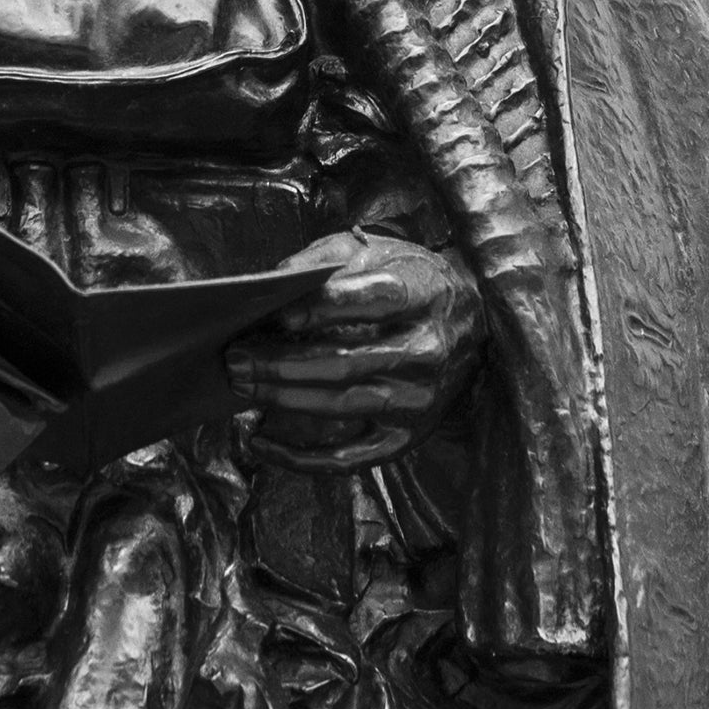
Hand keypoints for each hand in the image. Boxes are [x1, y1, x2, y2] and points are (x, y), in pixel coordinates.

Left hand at [225, 228, 482, 471]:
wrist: (474, 318)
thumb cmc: (408, 278)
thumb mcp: (374, 250)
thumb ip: (323, 260)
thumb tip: (271, 282)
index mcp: (419, 296)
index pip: (369, 302)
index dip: (320, 309)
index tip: (274, 315)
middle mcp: (424, 351)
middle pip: (345, 362)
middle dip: (281, 362)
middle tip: (234, 356)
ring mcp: (418, 399)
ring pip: (341, 404)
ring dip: (283, 398)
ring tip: (240, 385)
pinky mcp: (407, 436)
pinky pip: (349, 457)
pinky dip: (300, 456)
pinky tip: (259, 441)